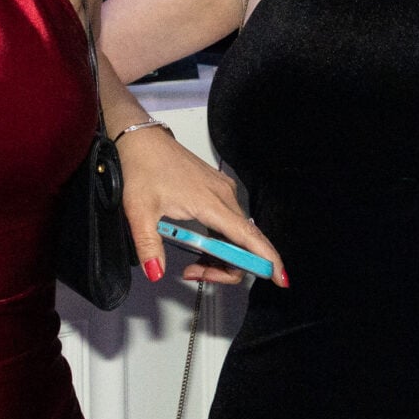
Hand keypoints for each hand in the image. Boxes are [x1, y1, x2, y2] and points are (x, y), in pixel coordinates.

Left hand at [117, 124, 287, 288]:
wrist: (143, 141)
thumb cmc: (144, 168)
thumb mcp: (139, 211)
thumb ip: (149, 246)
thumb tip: (155, 271)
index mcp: (211, 202)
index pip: (248, 237)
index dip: (267, 259)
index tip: (280, 278)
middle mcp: (224, 197)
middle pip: (245, 244)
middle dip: (226, 268)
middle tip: (196, 273)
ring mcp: (223, 193)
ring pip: (237, 236)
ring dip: (221, 257)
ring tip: (193, 263)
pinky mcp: (218, 192)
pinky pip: (230, 224)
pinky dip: (220, 243)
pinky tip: (200, 247)